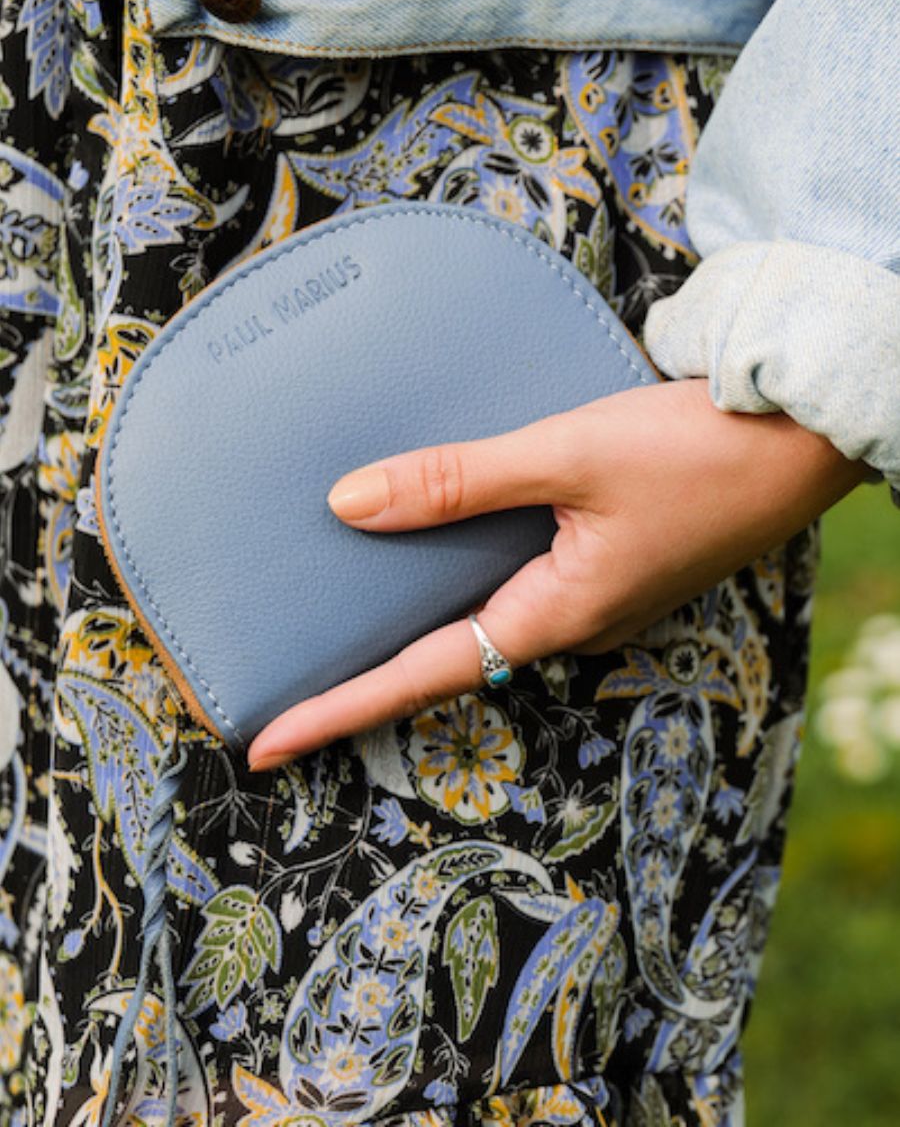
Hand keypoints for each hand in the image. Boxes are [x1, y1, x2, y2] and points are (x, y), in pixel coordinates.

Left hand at [246, 379, 865, 769]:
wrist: (800, 438)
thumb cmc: (698, 451)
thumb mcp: (568, 459)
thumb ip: (459, 482)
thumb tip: (349, 504)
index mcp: (557, 614)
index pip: (422, 675)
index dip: (337, 709)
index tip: (264, 744)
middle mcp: (569, 617)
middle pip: (446, 658)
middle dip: (365, 677)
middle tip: (286, 685)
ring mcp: (591, 592)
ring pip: (479, 614)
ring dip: (411, 621)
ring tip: (340, 613)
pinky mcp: (606, 558)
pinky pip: (513, 576)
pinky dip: (458, 569)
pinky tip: (434, 538)